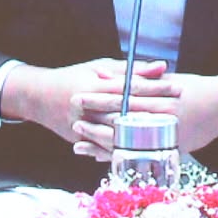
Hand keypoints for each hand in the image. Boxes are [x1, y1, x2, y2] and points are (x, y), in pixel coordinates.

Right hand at [2, 58, 174, 147]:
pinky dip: (124, 149)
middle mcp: (89, 107)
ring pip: (119, 132)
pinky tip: (143, 150)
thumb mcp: (100, 68)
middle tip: (178, 109)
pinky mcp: (80, 141)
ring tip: (167, 130)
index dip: (155, 87)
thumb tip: (161, 66)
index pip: (132, 87)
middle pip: (129, 110)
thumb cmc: (74, 78)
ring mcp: (84, 126)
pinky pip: (106, 148)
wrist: (38, 96)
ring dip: (143, 132)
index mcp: (95, 85)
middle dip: (155, 109)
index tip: (176, 86)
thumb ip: (130, 70)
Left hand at [71, 72, 217, 159]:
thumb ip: (138, 77)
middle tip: (72, 116)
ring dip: (99, 142)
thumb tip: (108, 75)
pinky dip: (118, 157)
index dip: (98, 97)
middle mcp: (158, 119)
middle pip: (119, 120)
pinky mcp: (168, 151)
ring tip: (77, 141)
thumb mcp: (168, 79)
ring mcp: (163, 137)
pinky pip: (138, 157)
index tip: (78, 94)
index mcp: (155, 98)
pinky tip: (99, 158)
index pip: (121, 97)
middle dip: (93, 119)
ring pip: (125, 142)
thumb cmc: (195, 89)